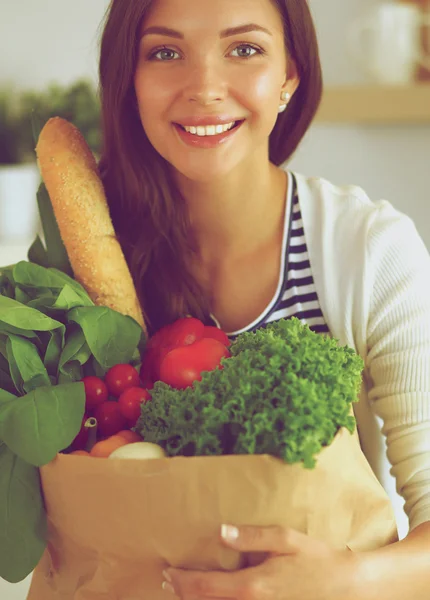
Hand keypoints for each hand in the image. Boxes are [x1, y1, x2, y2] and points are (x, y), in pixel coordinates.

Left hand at [162, 524, 358, 599]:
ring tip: (182, 589)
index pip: (205, 586)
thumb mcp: (283, 539)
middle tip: (167, 582)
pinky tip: (213, 593)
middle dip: (183, 593)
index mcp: (252, 585)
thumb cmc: (315, 559)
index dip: (182, 581)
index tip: (167, 572)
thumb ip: (250, 536)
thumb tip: (220, 532)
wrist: (343, 587)